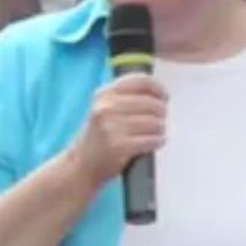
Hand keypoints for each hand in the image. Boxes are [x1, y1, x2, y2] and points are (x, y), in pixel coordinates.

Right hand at [66, 74, 166, 188]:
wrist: (81, 164)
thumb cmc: (100, 135)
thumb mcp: (105, 108)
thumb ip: (126, 97)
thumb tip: (159, 93)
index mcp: (104, 94)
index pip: (139, 81)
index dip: (157, 88)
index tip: (164, 96)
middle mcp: (106, 108)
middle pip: (152, 103)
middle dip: (161, 112)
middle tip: (160, 119)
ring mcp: (111, 127)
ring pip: (154, 122)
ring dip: (160, 129)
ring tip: (156, 133)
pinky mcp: (119, 146)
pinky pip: (152, 140)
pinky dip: (158, 141)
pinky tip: (155, 142)